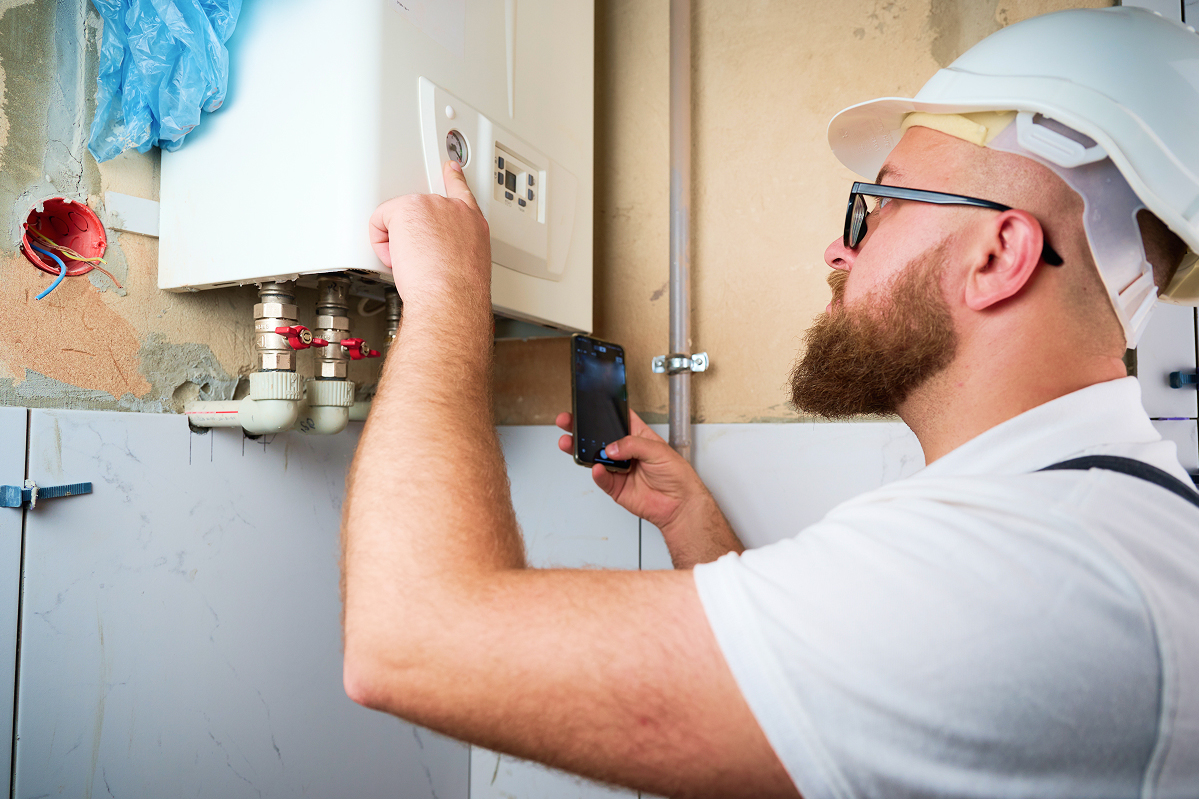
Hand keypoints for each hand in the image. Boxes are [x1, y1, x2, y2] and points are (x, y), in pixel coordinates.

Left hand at [368, 160, 490, 314]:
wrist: (451, 298)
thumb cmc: (459, 292)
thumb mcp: (469, 267)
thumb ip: (456, 251)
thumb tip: (442, 260)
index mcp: (473, 223)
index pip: (462, 192)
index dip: (454, 177)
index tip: (450, 168)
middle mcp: (454, 210)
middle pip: (420, 211)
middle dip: (411, 235)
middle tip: (417, 262)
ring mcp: (432, 205)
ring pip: (399, 218)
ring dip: (397, 242)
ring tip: (410, 265)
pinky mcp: (409, 208)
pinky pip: (380, 220)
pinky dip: (380, 242)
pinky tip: (396, 259)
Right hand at [556, 410, 743, 565]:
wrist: (680, 505)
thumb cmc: (677, 475)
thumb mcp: (659, 451)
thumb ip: (633, 445)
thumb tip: (612, 447)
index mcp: (638, 437)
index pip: (618, 420)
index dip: (604, 412)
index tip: (588, 404)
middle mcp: (626, 452)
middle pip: (599, 438)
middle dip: (582, 430)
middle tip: (568, 422)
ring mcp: (619, 469)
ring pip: (595, 458)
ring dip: (582, 451)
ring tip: (572, 443)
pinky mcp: (616, 487)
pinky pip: (602, 479)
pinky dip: (597, 474)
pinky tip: (597, 468)